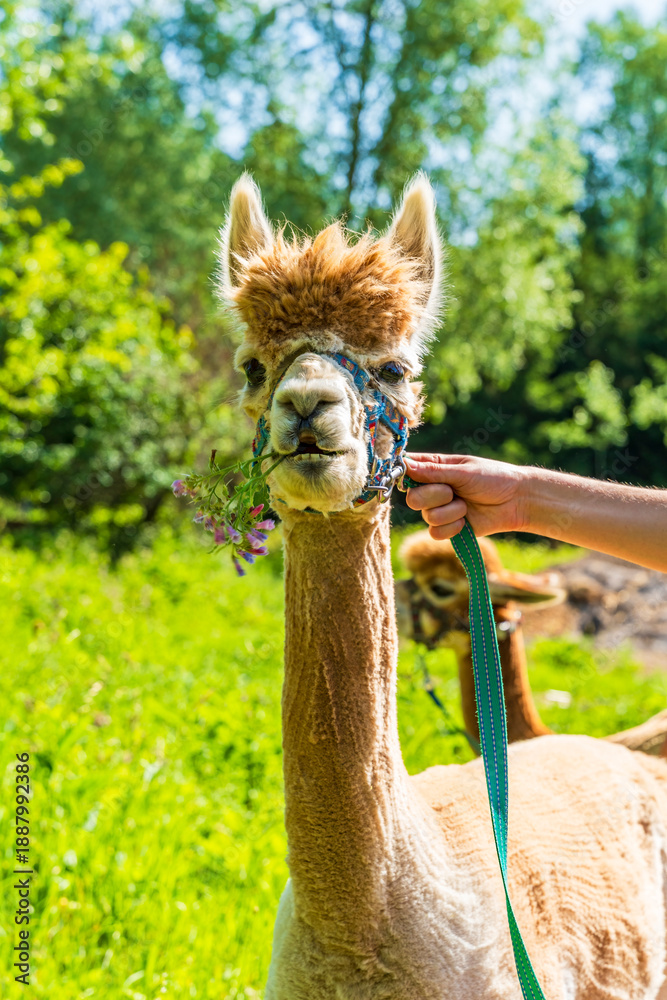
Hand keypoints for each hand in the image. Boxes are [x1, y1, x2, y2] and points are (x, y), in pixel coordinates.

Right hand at [404, 453, 528, 538]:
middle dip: (434, 496)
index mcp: (435, 468)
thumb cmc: (494, 478)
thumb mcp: (464, 471)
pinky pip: (436, 533)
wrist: (517, 502)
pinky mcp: (448, 528)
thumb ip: (434, 471)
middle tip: (453, 492)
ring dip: (451, 512)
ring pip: (427, 517)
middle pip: (413, 498)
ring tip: (467, 505)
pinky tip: (466, 521)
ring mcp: (440, 509)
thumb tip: (405, 464)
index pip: (407, 469)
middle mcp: (433, 489)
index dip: (403, 474)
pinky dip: (453, 527)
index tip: (409, 476)